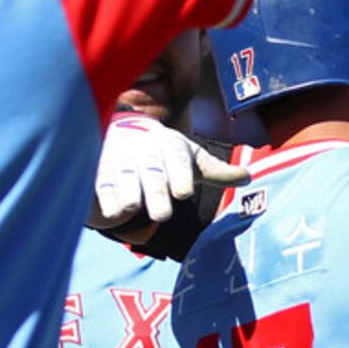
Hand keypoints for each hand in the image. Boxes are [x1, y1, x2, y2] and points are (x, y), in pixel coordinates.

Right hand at [90, 115, 248, 231]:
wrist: (123, 133)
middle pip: (151, 174)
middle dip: (155, 191)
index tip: (183, 192)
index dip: (179, 175)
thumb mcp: (191, 159)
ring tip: (129, 205)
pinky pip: (99, 184)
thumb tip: (249, 177)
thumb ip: (216, 171)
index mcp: (170, 147)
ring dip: (126, 191)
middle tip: (162, 214)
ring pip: (123, 178)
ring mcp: (120, 162)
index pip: (177, 161)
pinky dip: (102, 195)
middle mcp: (145, 154)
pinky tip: (107, 210)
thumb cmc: (166, 155)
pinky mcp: (98, 173)